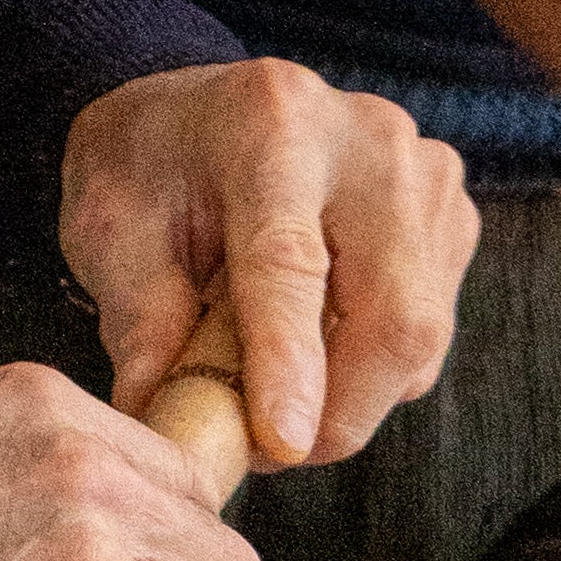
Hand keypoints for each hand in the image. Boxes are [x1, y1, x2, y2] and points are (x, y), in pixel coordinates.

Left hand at [60, 57, 475, 466]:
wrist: (204, 110)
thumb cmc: (154, 162)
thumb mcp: (110, 225)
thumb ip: (140, 316)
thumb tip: (164, 413)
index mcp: (269, 123)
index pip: (290, 262)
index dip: (289, 363)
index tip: (282, 443)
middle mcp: (367, 139)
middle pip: (392, 310)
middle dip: (339, 409)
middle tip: (268, 450)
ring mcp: (424, 174)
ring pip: (420, 334)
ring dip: (352, 396)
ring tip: (276, 393)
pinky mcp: (451, 215)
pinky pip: (429, 331)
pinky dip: (373, 369)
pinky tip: (316, 351)